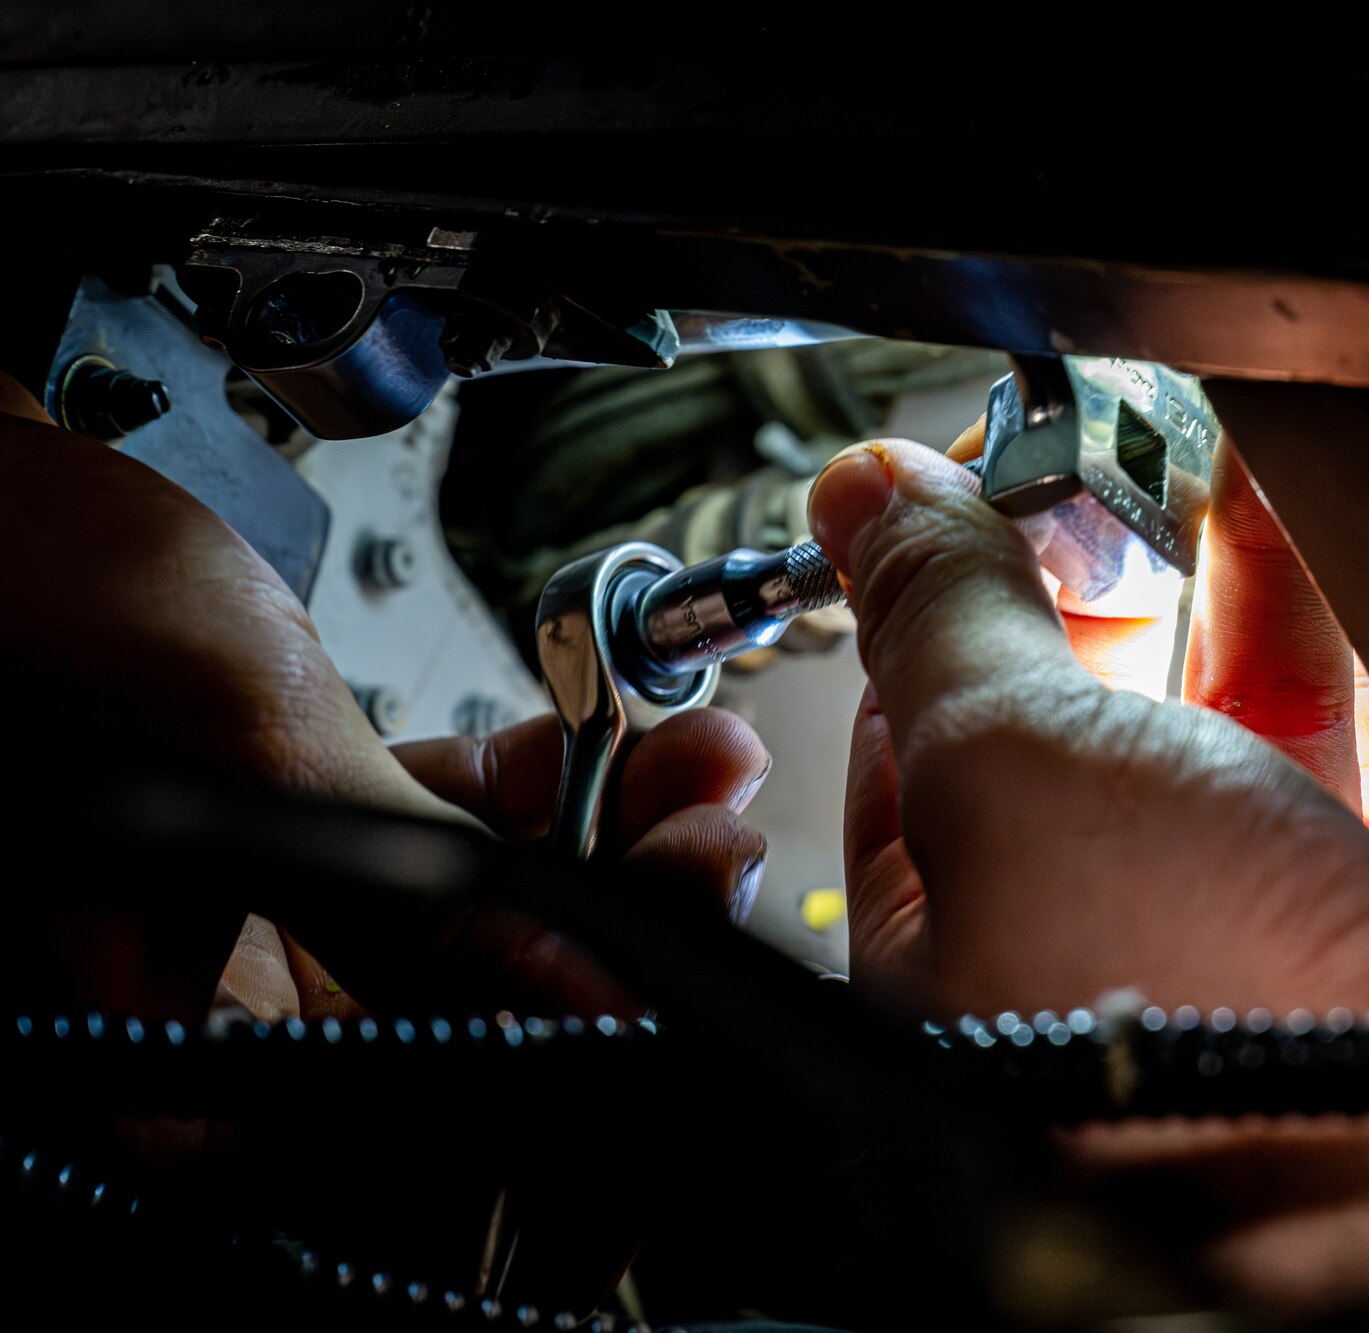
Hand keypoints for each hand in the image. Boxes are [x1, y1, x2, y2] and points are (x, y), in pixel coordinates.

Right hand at [0, 378, 767, 1020]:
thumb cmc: (25, 601)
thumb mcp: (240, 755)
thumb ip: (413, 896)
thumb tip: (586, 1008)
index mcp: (157, 1064)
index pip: (408, 1123)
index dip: (555, 1064)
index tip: (670, 972)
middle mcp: (217, 1025)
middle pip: (465, 1025)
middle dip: (614, 923)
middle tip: (709, 842)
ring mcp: (263, 944)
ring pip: (475, 928)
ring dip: (605, 843)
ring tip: (697, 771)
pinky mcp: (298, 865)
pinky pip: (443, 855)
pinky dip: (534, 800)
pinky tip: (619, 746)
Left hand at [813, 430, 1368, 1014]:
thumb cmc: (1204, 1002)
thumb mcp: (1009, 764)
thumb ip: (940, 617)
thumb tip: (866, 500)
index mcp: (954, 959)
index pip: (903, 754)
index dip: (921, 613)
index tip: (949, 506)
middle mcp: (1095, 953)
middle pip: (1064, 726)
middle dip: (1074, 587)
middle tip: (1082, 476)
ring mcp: (1241, 932)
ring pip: (1208, 716)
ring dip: (1200, 580)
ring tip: (1187, 465)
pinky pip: (1338, 729)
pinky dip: (1322, 620)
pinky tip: (1307, 527)